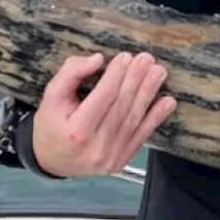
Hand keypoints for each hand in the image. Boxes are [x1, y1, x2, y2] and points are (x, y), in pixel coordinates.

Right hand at [32, 51, 176, 177]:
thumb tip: (97, 59)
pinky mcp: (121, 160)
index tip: (125, 57)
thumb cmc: (51, 126)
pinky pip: (142, 136)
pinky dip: (157, 117)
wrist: (51, 162)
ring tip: (159, 72)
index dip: (116, 76)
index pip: (102, 98)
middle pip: (121, 106)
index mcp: (75, 132)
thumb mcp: (51, 98)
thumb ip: (70, 74)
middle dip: (136, 80)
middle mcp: (94, 147)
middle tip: (147, 59)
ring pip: (133, 119)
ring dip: (149, 93)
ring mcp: (110, 156)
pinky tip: (168, 101)